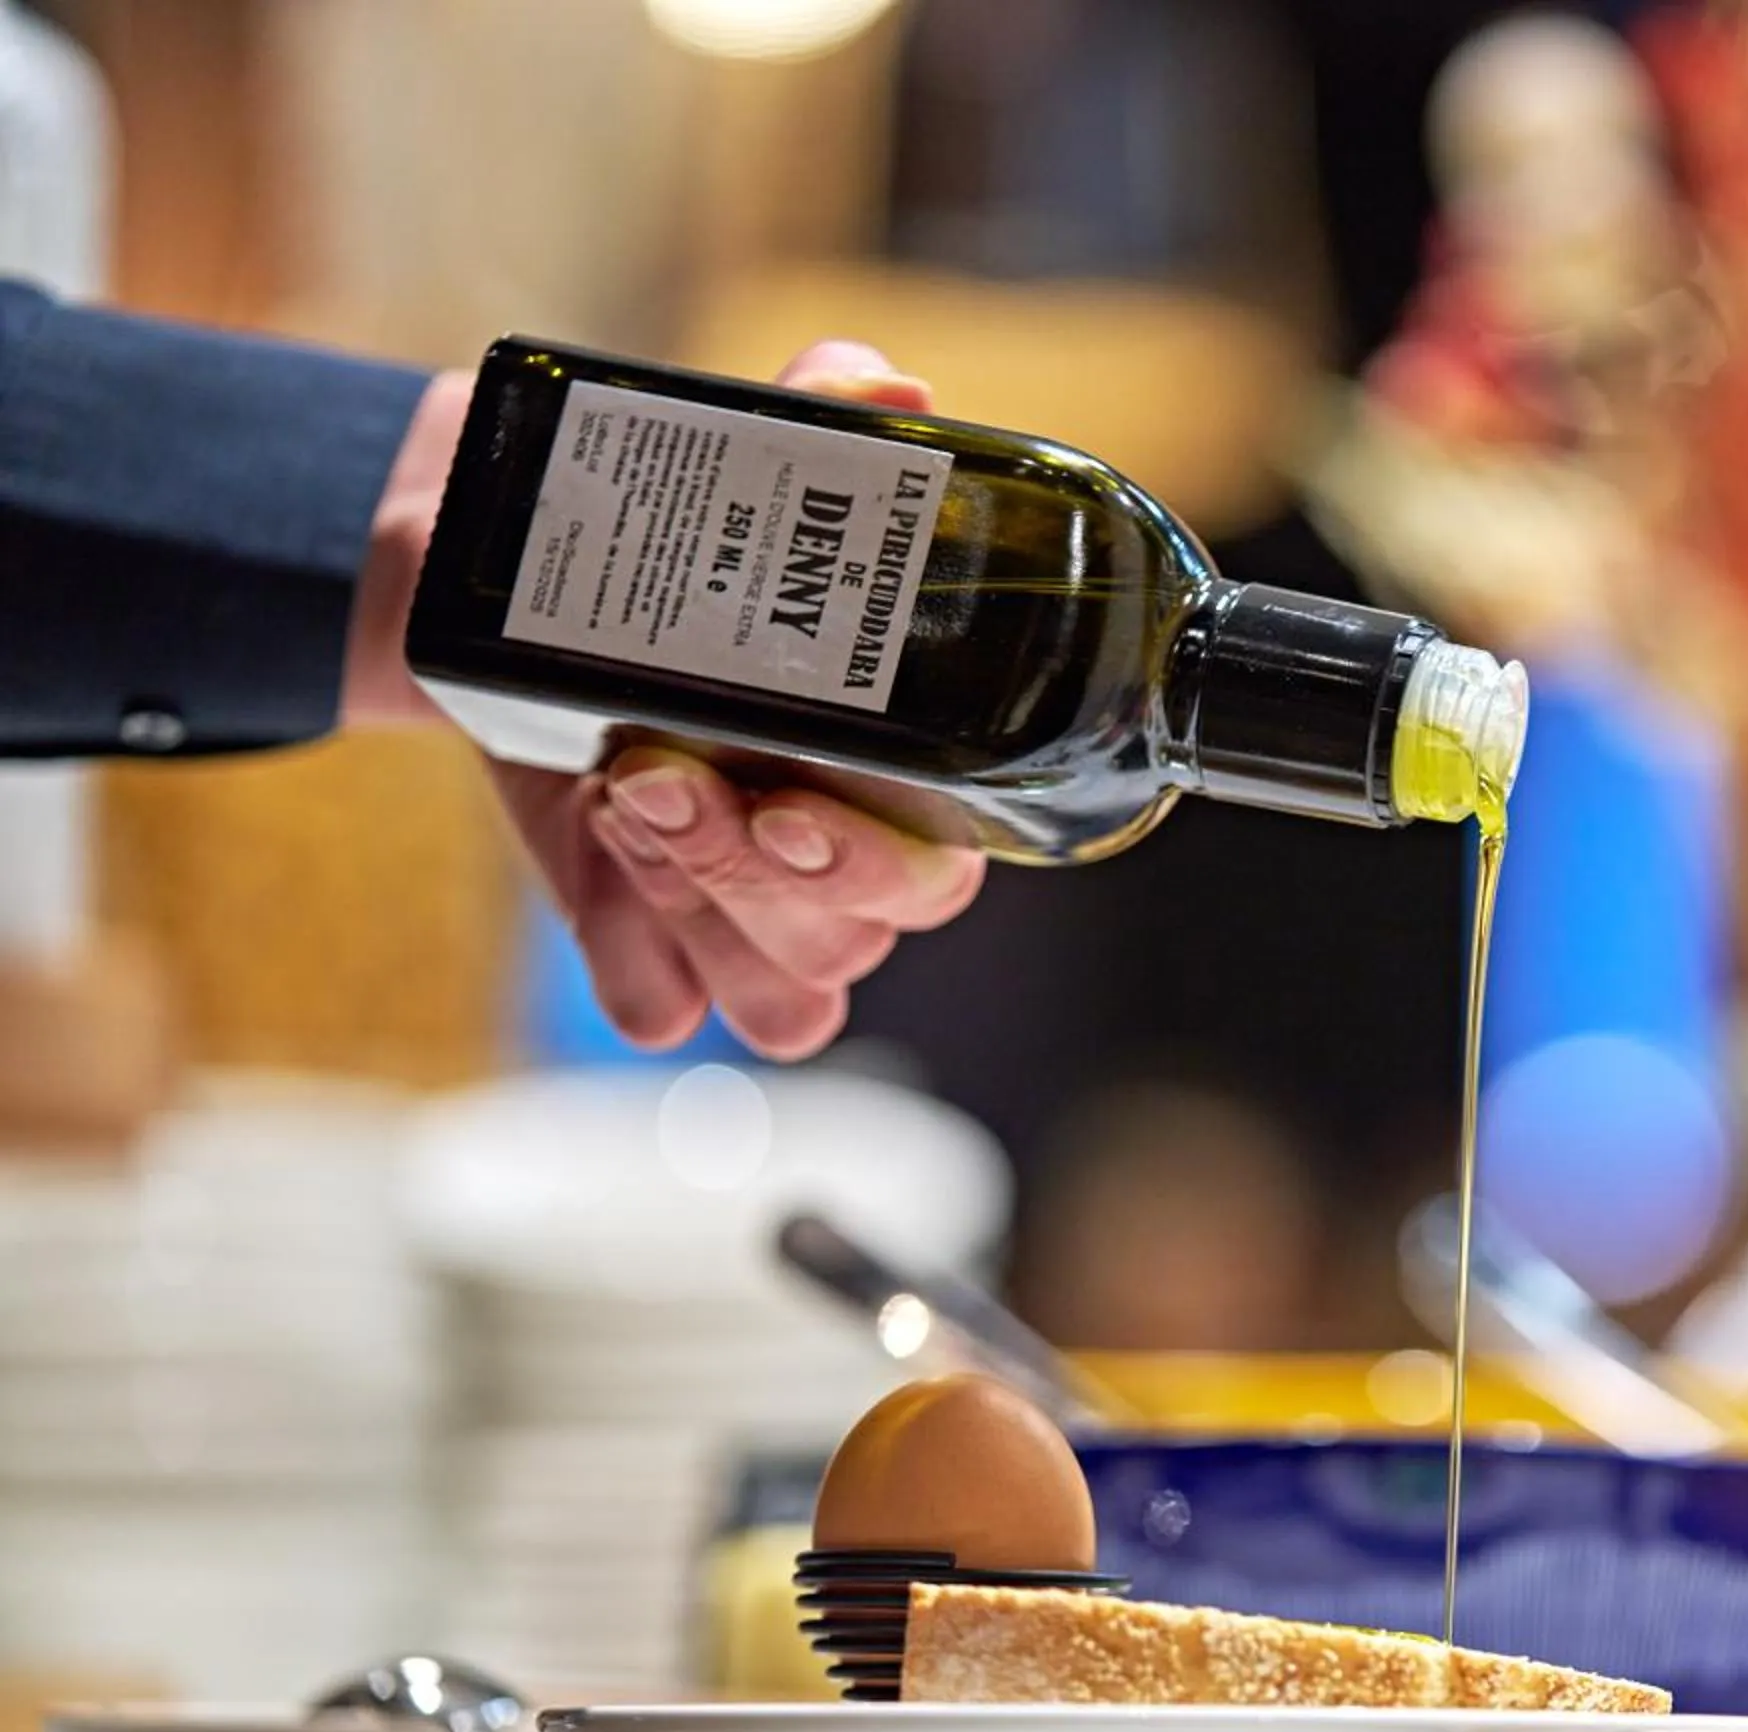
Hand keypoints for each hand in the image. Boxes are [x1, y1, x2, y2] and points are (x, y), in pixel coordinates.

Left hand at [349, 343, 987, 1060]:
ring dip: (694, 911)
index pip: (941, 872)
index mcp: (900, 770)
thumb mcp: (717, 467)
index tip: (779, 800)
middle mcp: (841, 859)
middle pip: (859, 940)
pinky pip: (668, 1013)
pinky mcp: (648, 940)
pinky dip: (631, 960)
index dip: (871, 860)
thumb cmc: (647, 540)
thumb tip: (885, 387)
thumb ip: (806, 416)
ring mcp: (748, 913)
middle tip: (652, 781)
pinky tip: (593, 867)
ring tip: (614, 799)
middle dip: (755, 878)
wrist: (492, 582)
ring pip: (784, 995)